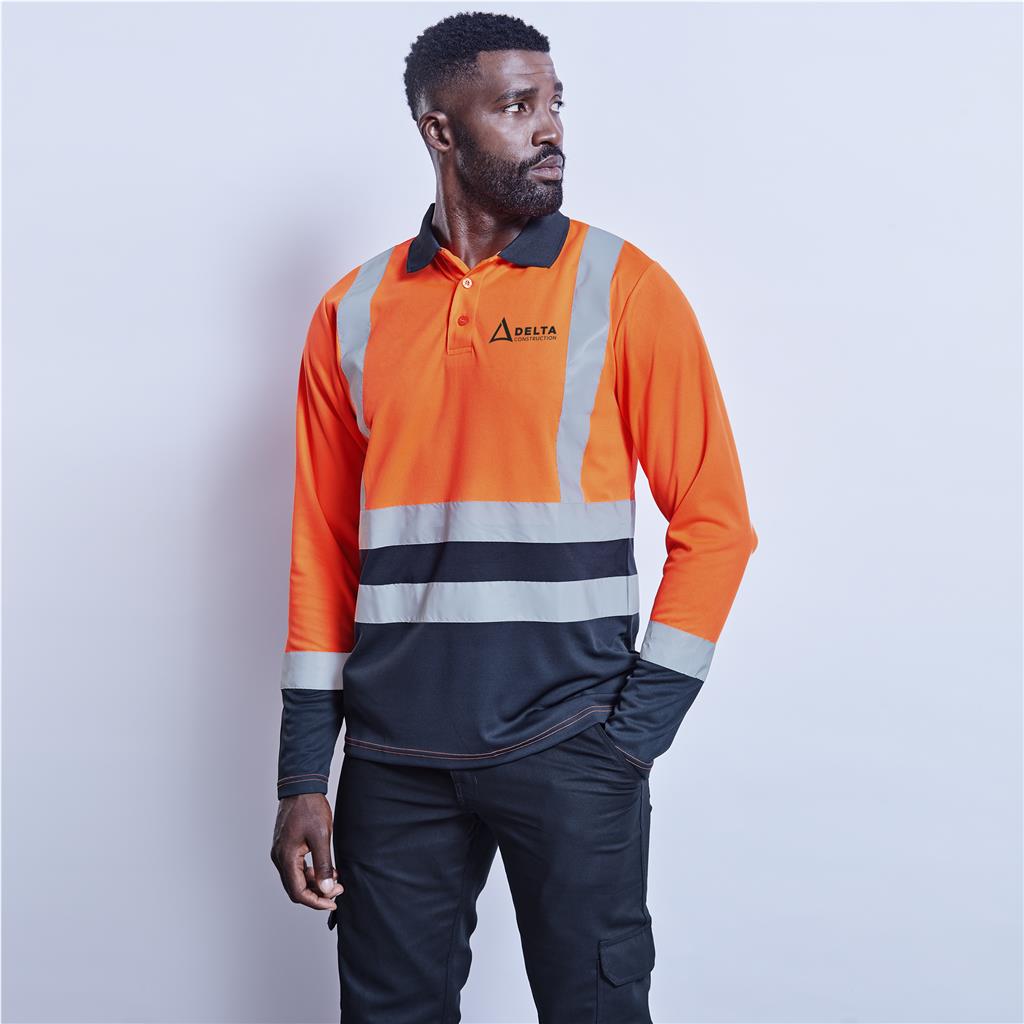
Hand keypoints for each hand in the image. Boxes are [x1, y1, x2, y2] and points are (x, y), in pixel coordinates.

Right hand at [270, 793, 344, 910]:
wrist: (301, 787)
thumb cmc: (310, 808)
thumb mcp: (322, 837)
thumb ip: (324, 865)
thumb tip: (327, 889)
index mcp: (286, 857)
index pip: (298, 892)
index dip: (316, 901)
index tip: (333, 902)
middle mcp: (279, 857)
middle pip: (295, 888)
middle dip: (317, 893)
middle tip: (337, 891)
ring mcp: (281, 852)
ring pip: (296, 878)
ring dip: (314, 883)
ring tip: (335, 880)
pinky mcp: (286, 846)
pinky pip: (297, 867)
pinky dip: (310, 872)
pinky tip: (326, 869)